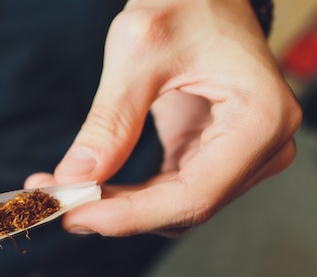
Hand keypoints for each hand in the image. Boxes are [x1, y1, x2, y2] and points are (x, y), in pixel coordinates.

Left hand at [26, 0, 300, 236]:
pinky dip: (127, 196)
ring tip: (64, 190)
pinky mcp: (213, 158)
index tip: (74, 216)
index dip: (130, 216)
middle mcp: (262, 150)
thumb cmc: (185, 4)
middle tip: (54, 203)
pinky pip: (167, 194)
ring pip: (171, 208)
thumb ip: (110, 119)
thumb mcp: (140, 50)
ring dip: (116, 208)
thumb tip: (73, 178)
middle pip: (181, 208)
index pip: (193, 197)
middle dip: (114, 213)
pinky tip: (90, 186)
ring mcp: (240, 158)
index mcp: (261, 121)